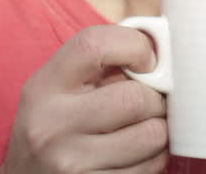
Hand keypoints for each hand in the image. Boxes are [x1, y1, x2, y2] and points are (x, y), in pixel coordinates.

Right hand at [0, 25, 168, 173]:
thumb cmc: (55, 125)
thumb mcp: (60, 87)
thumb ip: (103, 62)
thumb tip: (162, 51)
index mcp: (44, 87)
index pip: (96, 45)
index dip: (135, 47)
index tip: (146, 62)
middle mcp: (51, 124)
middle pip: (136, 98)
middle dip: (155, 100)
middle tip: (148, 104)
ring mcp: (70, 162)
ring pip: (152, 135)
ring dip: (158, 131)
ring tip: (139, 130)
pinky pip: (150, 168)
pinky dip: (153, 159)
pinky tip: (133, 155)